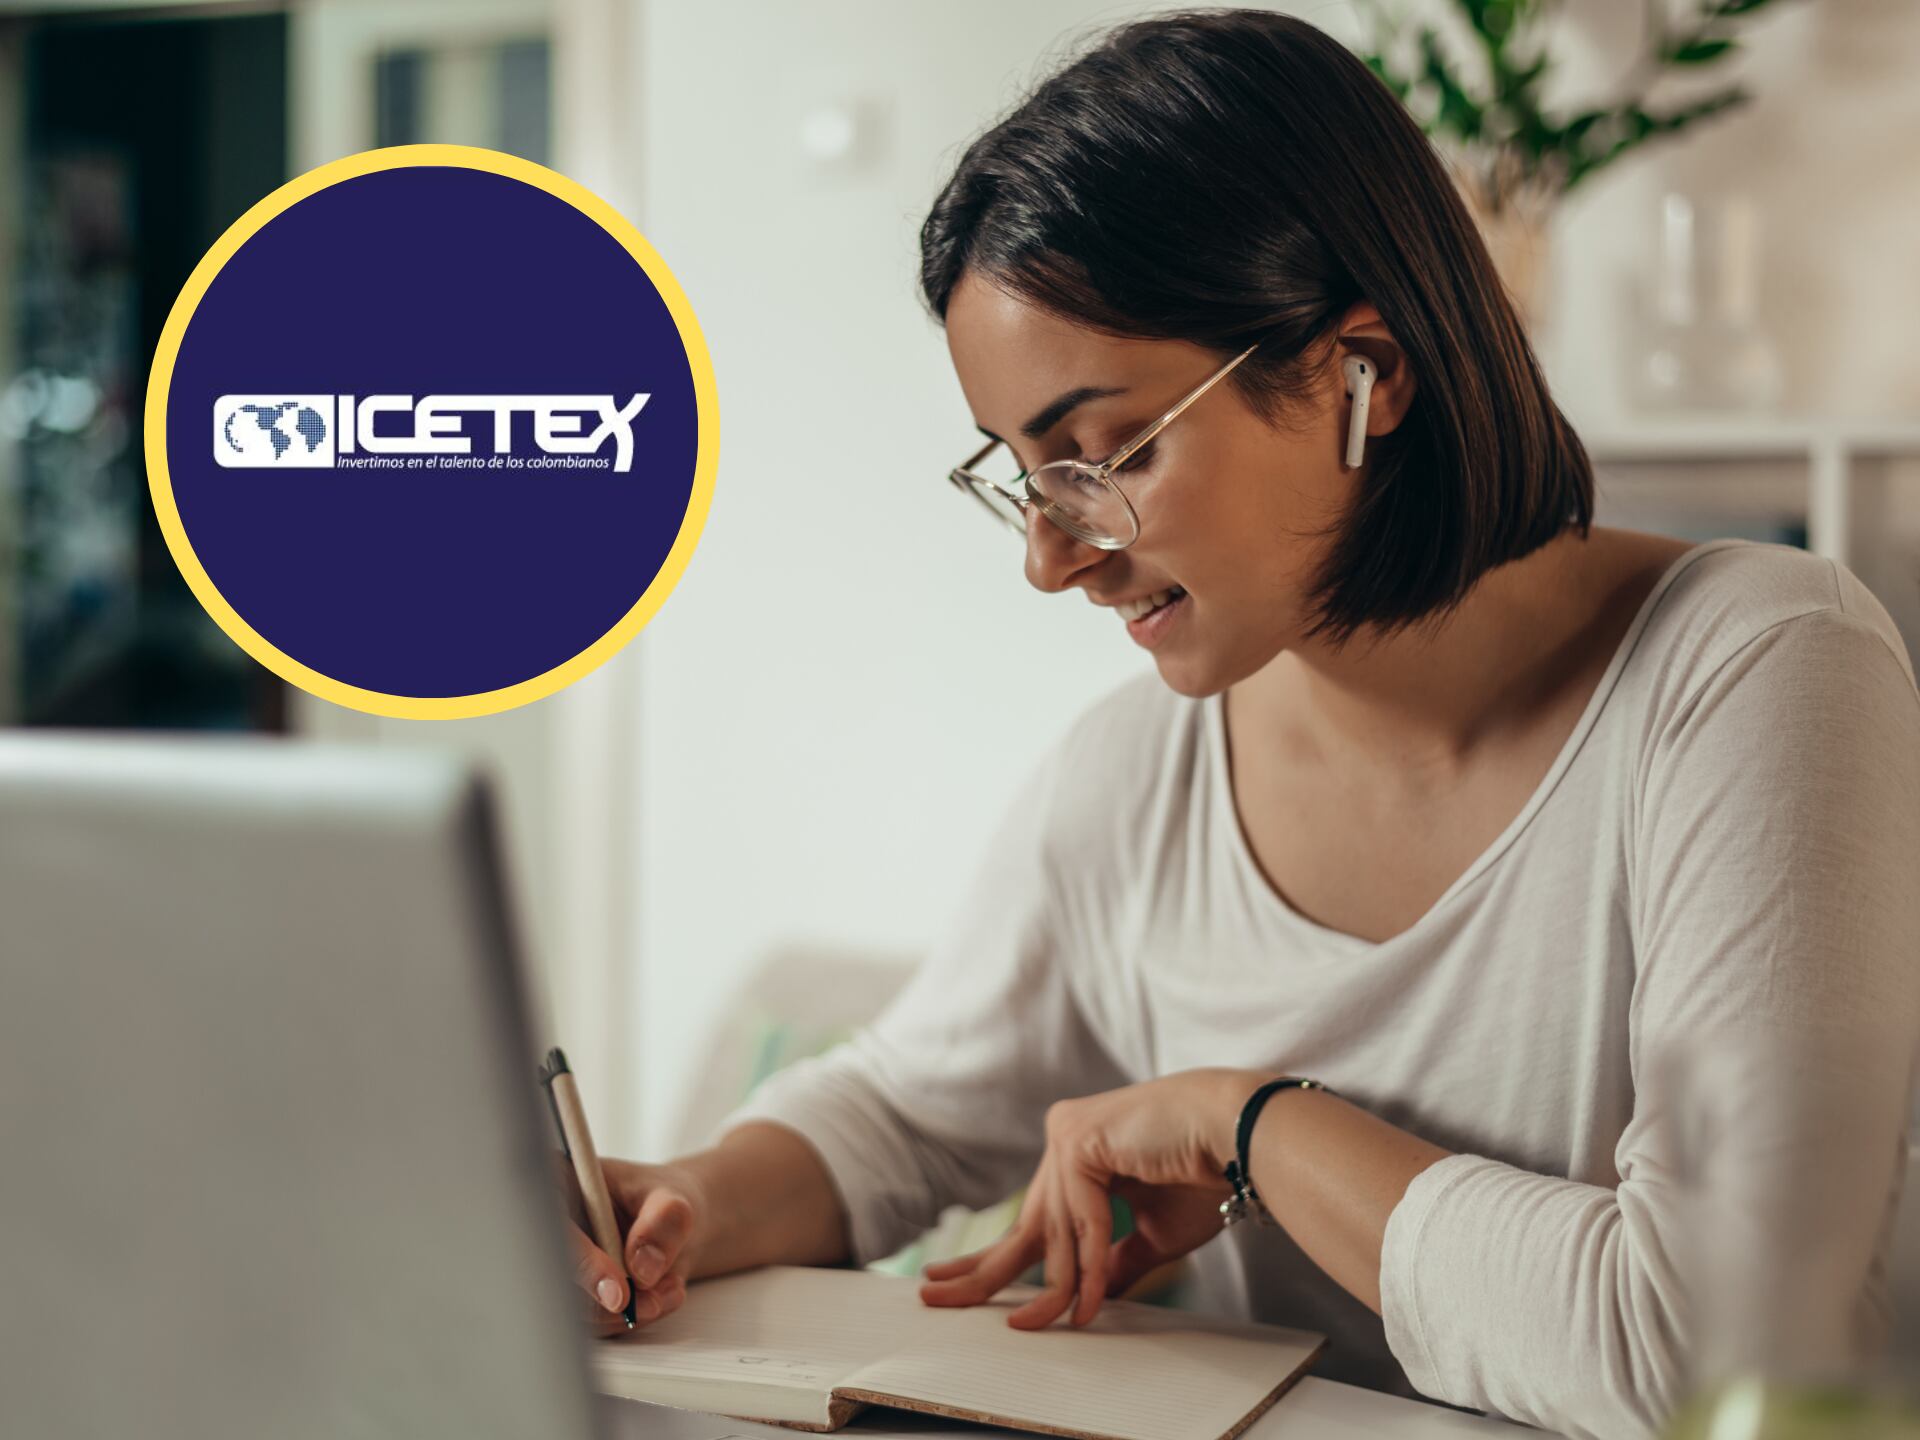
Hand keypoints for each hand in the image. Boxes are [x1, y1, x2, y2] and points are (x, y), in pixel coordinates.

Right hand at [561, 1156, 706, 1337]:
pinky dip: (631, 1320)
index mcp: (553, 1185)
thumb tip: (642, 1268)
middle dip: (608, 1303)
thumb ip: (662, 1223)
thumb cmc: (661, 1200)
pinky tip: (663, 1297)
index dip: (581, 1264)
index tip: (619, 1292)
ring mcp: (556, 1267)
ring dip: (626, 1313)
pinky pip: (594, 1324)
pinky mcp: (572, 1297)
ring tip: (670, 1288)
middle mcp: (546, 1230)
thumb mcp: (671, 1198)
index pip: (548, 1228)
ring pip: (575, 1311)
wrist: (671, 1225)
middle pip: (553, 1281)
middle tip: (654, 1301)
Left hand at [917, 1068, 1256, 1329]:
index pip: (1032, 1219)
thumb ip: (1114, 1260)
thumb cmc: (1203, 1177)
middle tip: (934, 1299)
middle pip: (1022, 1223)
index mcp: (1079, 1157)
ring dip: (1060, 1286)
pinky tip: (1087, 1302)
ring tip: (1052, 1323)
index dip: (992, 1258)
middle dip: (980, 1270)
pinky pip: (1080, 1219)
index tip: (952, 1282)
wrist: (1239, 1138)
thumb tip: (1087, 1297)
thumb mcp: (1151, 1235)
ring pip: (1054, 1232)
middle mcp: (1065, 1140)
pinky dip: (1089, 1263)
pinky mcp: (1079, 1138)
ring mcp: (1068, 1134)